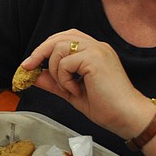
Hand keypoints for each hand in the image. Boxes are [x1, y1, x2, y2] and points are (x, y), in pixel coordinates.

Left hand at [21, 30, 151, 137]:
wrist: (128, 118)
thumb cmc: (107, 107)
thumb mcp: (72, 92)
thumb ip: (54, 81)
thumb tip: (33, 75)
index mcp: (93, 50)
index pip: (64, 38)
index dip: (45, 49)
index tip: (29, 64)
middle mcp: (95, 45)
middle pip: (58, 38)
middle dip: (39, 53)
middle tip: (28, 67)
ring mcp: (96, 49)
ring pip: (58, 48)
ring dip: (56, 70)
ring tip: (68, 88)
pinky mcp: (95, 58)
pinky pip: (65, 62)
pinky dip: (64, 79)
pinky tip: (77, 90)